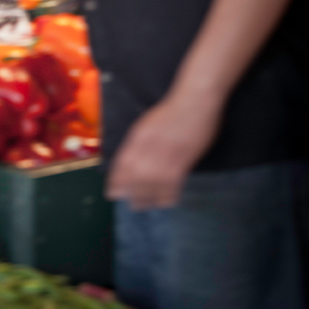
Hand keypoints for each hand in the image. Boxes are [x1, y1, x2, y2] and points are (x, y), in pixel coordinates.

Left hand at [106, 91, 222, 209]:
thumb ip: (139, 141)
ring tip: (143, 206)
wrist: (194, 101)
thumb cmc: (172, 110)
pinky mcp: (182, 160)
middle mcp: (148, 146)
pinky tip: (164, 201)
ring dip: (146, 198)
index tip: (113, 192)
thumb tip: (132, 161)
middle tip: (130, 204)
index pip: (122, 163)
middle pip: (134, 176)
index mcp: (138, 135)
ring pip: (151, 184)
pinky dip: (166, 195)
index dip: (117, 180)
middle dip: (130, 192)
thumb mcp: (148, 123)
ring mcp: (165, 154)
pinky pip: (171, 185)